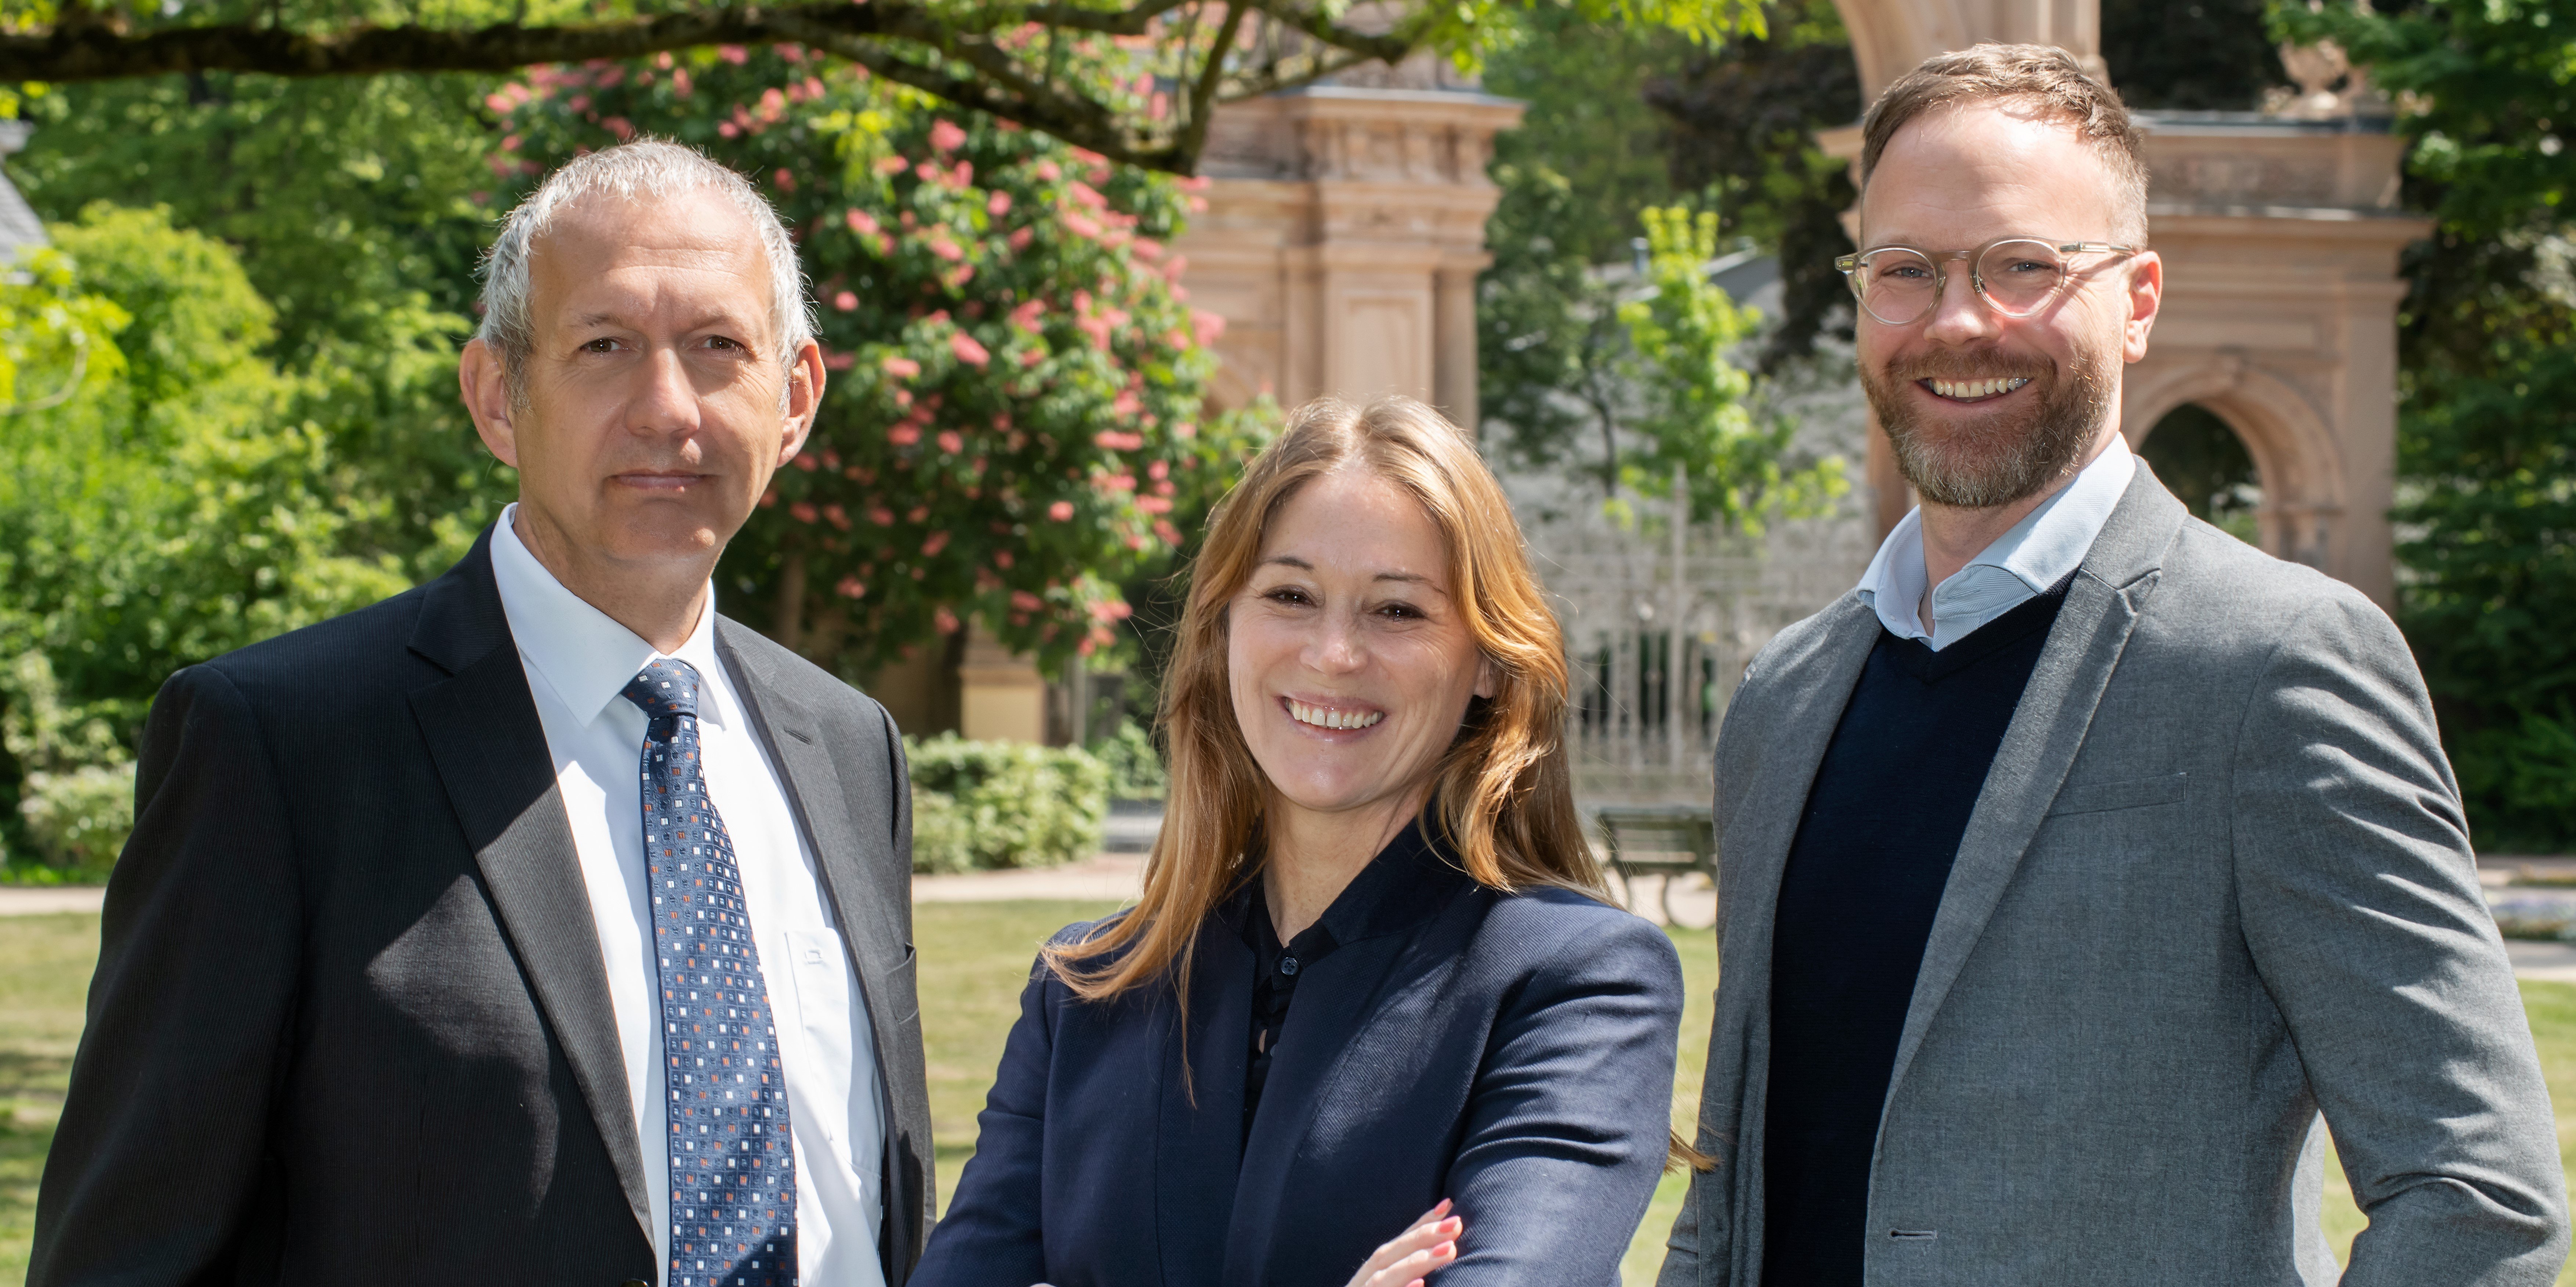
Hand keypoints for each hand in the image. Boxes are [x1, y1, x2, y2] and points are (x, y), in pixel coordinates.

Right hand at [1343, 1199, 1461, 1286]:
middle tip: (1456, 1224)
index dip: (1420, 1226)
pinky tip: (1420, 1284)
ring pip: (1382, 1279)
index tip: (1448, 1206)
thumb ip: (1406, 1273)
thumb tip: (1445, 1250)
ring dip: (1415, 1263)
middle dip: (1421, 1238)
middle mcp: (1361, 1285)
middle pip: (1387, 1256)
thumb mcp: (1388, 1284)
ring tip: (1448, 1251)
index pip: (1395, 1247)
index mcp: (1369, 1278)